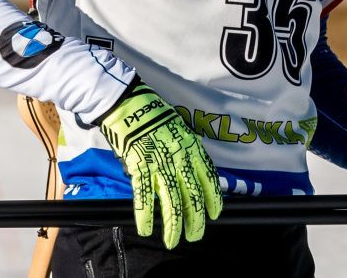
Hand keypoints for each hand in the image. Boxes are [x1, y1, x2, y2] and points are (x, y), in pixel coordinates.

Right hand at [97, 81, 222, 246]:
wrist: (130, 105)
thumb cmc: (155, 117)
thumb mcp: (180, 130)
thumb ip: (186, 152)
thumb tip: (190, 173)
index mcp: (192, 147)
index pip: (208, 177)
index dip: (213, 198)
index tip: (215, 214)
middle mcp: (180, 157)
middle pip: (192, 194)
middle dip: (195, 219)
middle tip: (195, 235)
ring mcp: (160, 163)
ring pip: (171, 200)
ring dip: (173, 225)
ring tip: (174, 241)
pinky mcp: (139, 166)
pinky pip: (143, 195)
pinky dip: (145, 215)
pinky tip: (146, 229)